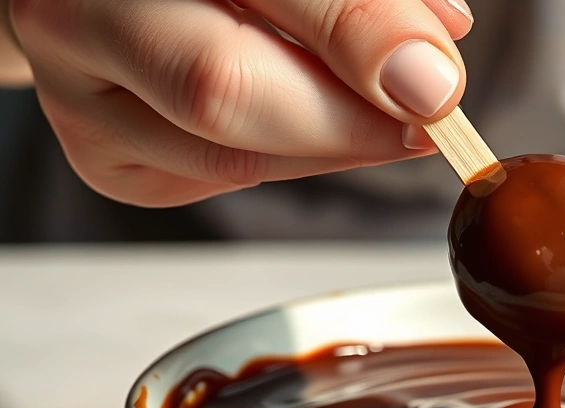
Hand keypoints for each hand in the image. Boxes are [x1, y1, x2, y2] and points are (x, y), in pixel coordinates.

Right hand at [8, 0, 473, 205]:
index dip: (361, 37)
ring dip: (330, 148)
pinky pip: (215, 180)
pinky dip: (286, 160)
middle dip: (349, 121)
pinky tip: (302, 122)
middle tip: (426, 123)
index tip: (437, 83)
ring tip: (378, 117)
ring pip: (226, 157)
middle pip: (221, 88)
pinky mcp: (99, 152)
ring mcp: (74, 90)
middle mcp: (78, 9)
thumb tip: (431, 60)